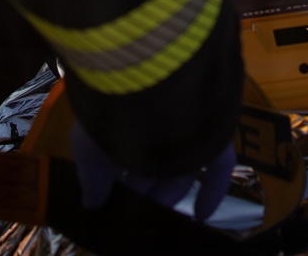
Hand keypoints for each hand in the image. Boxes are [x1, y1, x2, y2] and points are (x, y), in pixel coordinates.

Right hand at [71, 119, 235, 220]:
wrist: (149, 85)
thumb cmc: (112, 113)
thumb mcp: (90, 147)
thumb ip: (93, 178)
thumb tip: (90, 202)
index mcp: (130, 124)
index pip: (129, 160)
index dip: (123, 185)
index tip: (117, 206)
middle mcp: (160, 125)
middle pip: (156, 167)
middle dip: (147, 192)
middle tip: (139, 217)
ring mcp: (188, 131)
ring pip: (185, 169)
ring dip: (175, 194)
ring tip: (163, 221)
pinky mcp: (213, 136)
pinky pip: (218, 169)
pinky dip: (211, 192)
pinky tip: (201, 214)